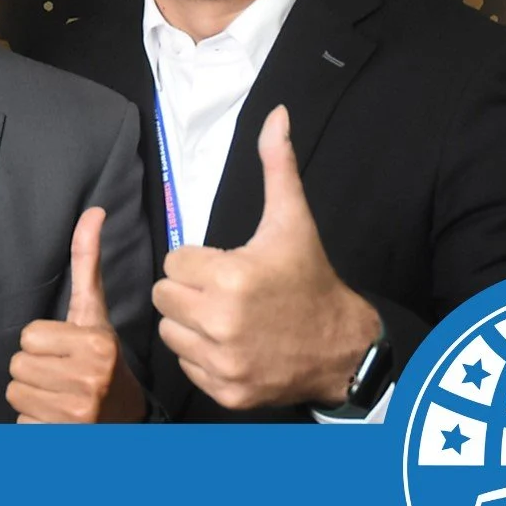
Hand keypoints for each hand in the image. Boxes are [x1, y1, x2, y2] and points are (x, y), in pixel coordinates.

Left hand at [5, 208, 144, 422]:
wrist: (123, 417)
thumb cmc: (102, 358)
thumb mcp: (94, 311)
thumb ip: (87, 262)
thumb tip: (93, 210)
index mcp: (96, 344)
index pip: (27, 336)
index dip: (42, 342)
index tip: (65, 349)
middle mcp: (89, 380)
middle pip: (17, 365)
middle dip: (35, 369)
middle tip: (61, 373)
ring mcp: (76, 413)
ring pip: (16, 392)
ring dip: (32, 394)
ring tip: (59, 394)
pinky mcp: (60, 437)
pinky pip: (20, 421)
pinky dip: (33, 421)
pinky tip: (56, 417)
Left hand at [152, 106, 379, 409]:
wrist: (341, 346)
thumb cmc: (309, 279)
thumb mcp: (292, 220)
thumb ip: (277, 165)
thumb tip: (277, 113)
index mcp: (231, 277)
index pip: (173, 262)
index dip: (198, 261)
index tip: (226, 266)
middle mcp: (222, 322)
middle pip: (164, 296)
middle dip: (188, 290)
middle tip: (223, 291)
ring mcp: (223, 362)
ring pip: (169, 331)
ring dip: (189, 323)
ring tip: (226, 316)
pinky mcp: (224, 391)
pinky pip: (185, 365)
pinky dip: (202, 356)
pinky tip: (231, 344)